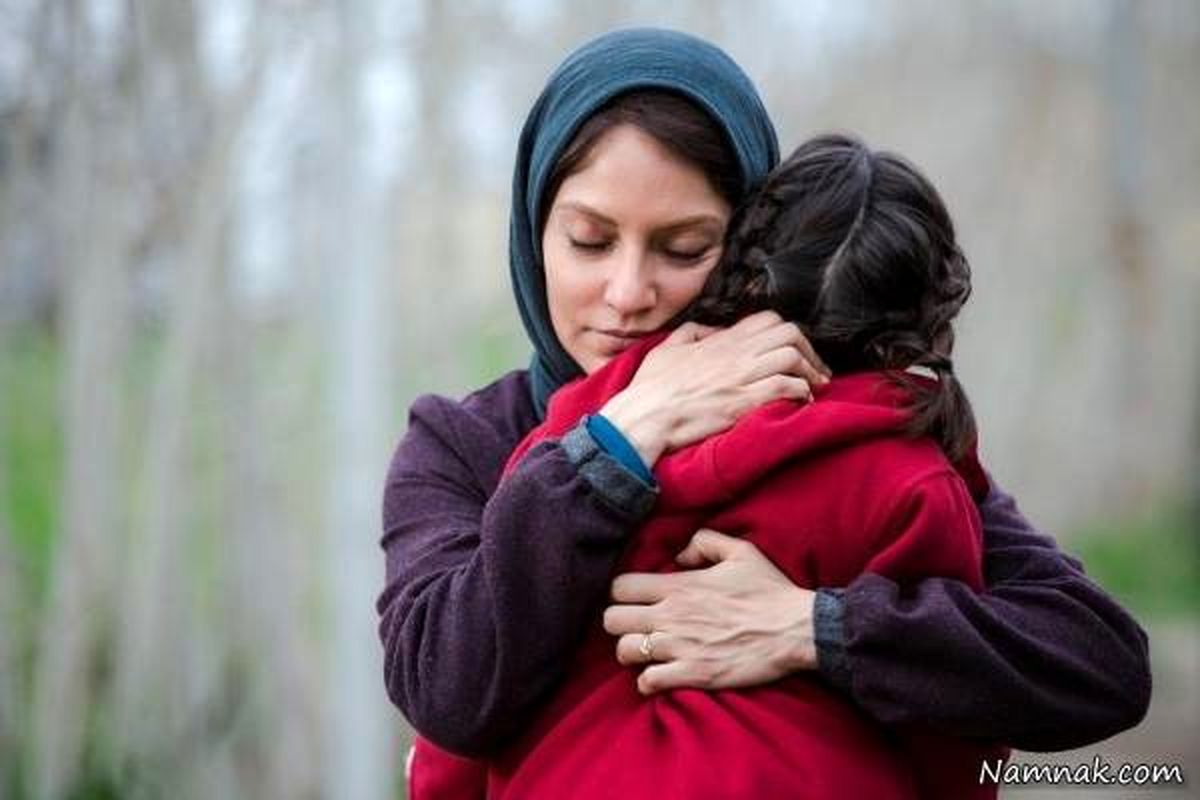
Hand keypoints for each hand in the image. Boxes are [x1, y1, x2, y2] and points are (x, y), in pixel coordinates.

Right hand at [598, 311, 829, 466]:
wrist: (644, 418)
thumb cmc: (650, 389)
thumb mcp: (667, 349)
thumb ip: (692, 332)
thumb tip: (713, 330)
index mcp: (719, 340)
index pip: (768, 320)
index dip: (789, 333)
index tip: (795, 351)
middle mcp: (735, 354)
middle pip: (790, 334)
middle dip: (809, 351)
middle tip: (815, 370)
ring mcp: (740, 377)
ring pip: (793, 358)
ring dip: (810, 372)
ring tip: (814, 387)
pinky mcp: (743, 402)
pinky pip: (785, 387)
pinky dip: (800, 392)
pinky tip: (801, 401)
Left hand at [602, 529, 817, 694]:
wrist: (796, 630)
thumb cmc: (770, 590)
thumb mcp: (740, 551)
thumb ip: (704, 542)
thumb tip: (678, 555)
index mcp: (679, 587)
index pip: (620, 587)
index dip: (621, 593)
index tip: (634, 599)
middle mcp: (672, 616)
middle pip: (612, 620)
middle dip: (619, 622)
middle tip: (635, 626)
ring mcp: (680, 647)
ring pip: (625, 651)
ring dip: (631, 652)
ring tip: (645, 652)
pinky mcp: (694, 674)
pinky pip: (648, 681)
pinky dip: (648, 681)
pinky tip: (659, 675)